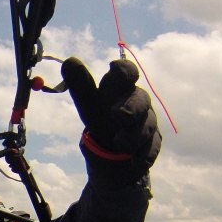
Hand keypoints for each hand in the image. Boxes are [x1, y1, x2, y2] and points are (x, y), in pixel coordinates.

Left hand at [62, 57, 160, 176]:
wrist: (110, 155)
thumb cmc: (100, 121)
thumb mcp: (88, 105)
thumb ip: (81, 85)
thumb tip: (69, 61)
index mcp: (120, 89)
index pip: (126, 72)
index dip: (123, 70)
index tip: (114, 69)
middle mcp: (137, 102)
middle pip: (141, 99)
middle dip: (132, 107)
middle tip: (118, 116)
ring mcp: (147, 122)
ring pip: (148, 124)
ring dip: (135, 134)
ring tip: (121, 144)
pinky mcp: (153, 143)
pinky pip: (152, 146)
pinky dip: (144, 153)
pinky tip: (136, 160)